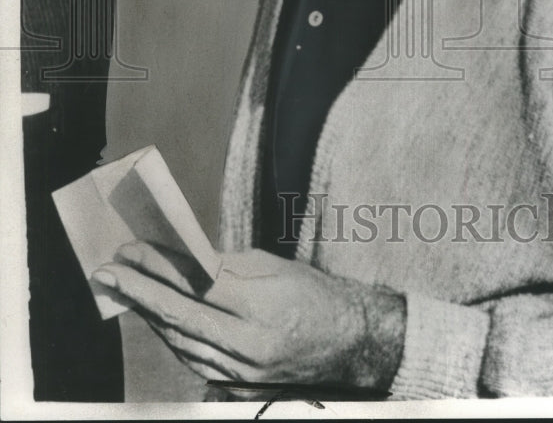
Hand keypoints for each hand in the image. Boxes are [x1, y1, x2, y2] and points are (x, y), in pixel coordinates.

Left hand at [92, 243, 405, 389]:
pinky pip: (194, 362)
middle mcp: (250, 348)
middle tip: (110, 271)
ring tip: (127, 290)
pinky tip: (157, 319)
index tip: (129, 252)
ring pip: (181, 344)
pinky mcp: (240, 391)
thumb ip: (224, 266)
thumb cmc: (313, 294)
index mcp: (263, 308)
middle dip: (140, 293)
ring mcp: (243, 377)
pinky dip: (172, 338)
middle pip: (180, 319)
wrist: (350, 342)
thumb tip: (180, 259)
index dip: (157, 269)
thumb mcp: (272, 266)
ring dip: (149, 316)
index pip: (196, 285)